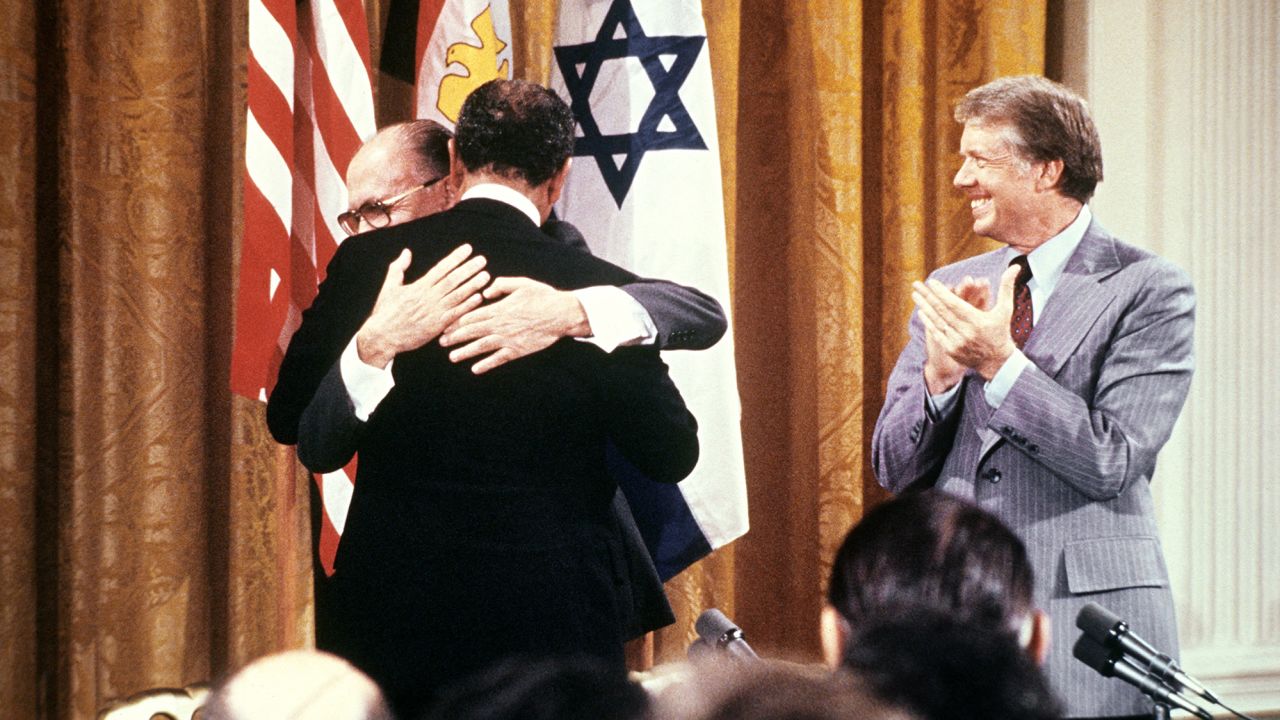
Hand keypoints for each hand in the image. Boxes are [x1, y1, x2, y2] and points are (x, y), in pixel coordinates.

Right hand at [355, 245, 489, 367]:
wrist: (382, 336)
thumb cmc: (385, 312)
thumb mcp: (389, 286)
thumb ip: (399, 268)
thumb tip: (407, 252)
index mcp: (419, 286)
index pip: (441, 268)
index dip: (455, 258)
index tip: (467, 249)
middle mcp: (428, 297)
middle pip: (453, 279)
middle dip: (468, 269)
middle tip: (482, 259)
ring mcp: (434, 312)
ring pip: (457, 295)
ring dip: (472, 285)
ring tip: (485, 275)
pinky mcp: (437, 326)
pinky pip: (455, 314)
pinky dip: (467, 306)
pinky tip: (479, 298)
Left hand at [439, 277, 589, 374]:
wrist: (561, 314)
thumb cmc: (542, 296)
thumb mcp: (521, 283)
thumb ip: (501, 285)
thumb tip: (486, 291)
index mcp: (499, 309)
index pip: (472, 316)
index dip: (456, 322)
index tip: (445, 325)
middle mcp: (500, 325)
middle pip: (472, 332)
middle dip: (455, 337)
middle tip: (441, 342)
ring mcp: (508, 339)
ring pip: (481, 347)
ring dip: (465, 352)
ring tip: (452, 357)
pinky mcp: (518, 350)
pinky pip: (498, 359)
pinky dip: (486, 364)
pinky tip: (475, 369)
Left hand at [912, 265, 1019, 381]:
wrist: (997, 361)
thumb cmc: (1001, 331)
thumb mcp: (1006, 309)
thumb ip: (1007, 287)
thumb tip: (1015, 267)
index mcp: (978, 321)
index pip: (955, 304)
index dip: (942, 293)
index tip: (931, 282)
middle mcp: (966, 332)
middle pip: (942, 311)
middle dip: (928, 297)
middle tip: (917, 284)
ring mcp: (957, 342)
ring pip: (937, 321)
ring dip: (925, 307)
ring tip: (915, 295)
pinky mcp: (951, 350)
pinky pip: (937, 333)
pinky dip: (928, 322)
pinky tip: (921, 312)